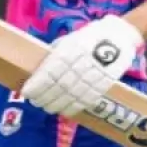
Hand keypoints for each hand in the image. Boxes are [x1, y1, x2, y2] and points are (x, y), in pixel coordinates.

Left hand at [20, 15, 143, 116]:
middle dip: (44, 96)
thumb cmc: (90, 36)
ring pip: (72, 95)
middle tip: (35, 102)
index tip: (26, 92)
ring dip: (57, 104)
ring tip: (47, 108)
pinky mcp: (106, 84)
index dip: (37, 84)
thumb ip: (55, 53)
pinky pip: (88, 99)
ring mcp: (95, 74)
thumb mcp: (70, 39)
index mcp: (71, 49)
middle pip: (60, 85)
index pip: (50, 71)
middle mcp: (82, 63)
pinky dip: (74, 107)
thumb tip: (39, 69)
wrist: (120, 36)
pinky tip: (64, 111)